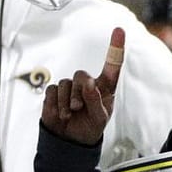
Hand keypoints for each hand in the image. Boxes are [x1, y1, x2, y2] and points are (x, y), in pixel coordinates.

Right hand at [41, 28, 124, 144]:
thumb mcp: (99, 118)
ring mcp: (70, 87)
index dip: (116, 47)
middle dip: (79, 93)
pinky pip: (53, 91)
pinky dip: (56, 104)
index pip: (112, 64)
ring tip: (70, 114)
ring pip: (65, 83)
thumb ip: (96, 101)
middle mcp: (87, 83)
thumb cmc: (91, 127)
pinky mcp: (55, 93)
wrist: (71, 140)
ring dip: (67, 101)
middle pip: (81, 75)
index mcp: (105, 87)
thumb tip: (88, 84)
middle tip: (78, 108)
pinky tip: (61, 114)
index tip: (119, 30)